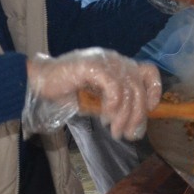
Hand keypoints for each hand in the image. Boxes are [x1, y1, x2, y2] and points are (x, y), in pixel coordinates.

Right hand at [23, 48, 161, 140]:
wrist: (40, 81)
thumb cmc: (68, 91)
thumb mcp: (98, 99)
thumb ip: (116, 104)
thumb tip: (134, 123)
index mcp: (119, 65)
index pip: (148, 71)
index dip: (154, 91)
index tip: (149, 110)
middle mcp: (115, 60)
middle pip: (139, 87)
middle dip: (136, 114)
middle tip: (126, 133)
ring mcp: (105, 61)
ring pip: (128, 90)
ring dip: (123, 115)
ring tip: (114, 130)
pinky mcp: (93, 66)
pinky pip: (114, 87)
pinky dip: (113, 105)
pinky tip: (104, 117)